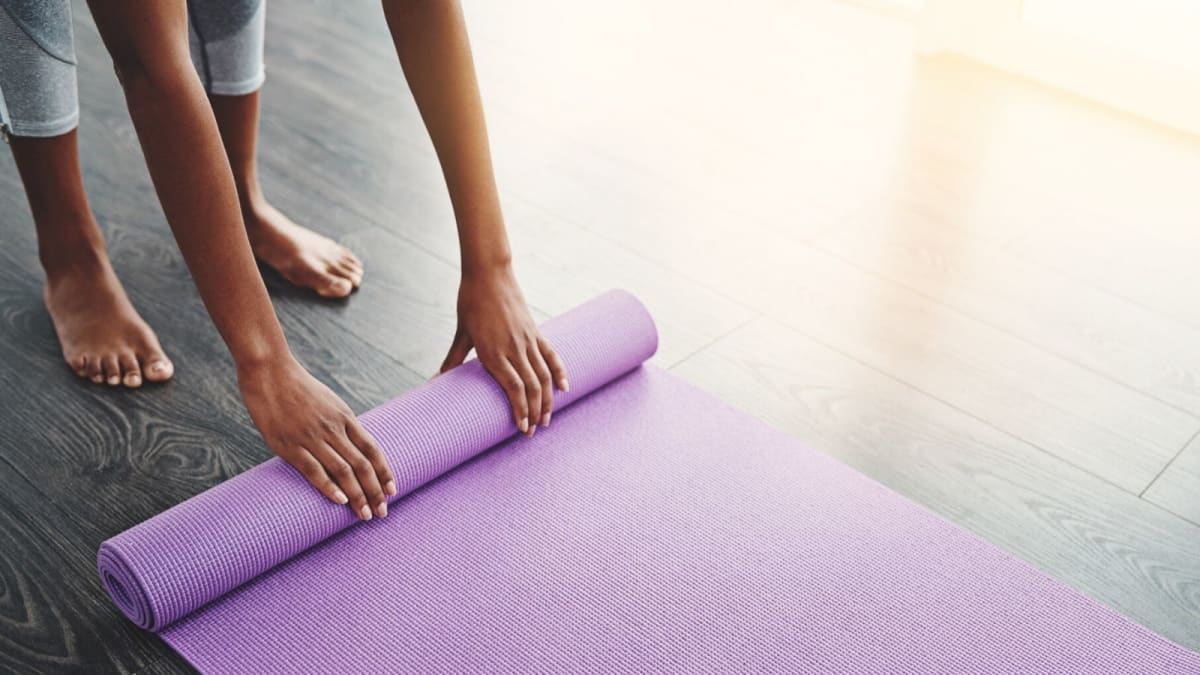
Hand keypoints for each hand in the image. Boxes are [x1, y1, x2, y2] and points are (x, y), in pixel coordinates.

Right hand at [238, 355, 395, 519]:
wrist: (269, 372)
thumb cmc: (297, 387)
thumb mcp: (327, 402)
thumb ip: (339, 422)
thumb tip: (350, 443)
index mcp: (345, 417)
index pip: (372, 449)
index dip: (384, 472)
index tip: (393, 491)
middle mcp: (333, 428)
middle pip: (362, 464)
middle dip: (375, 491)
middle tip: (382, 512)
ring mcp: (312, 437)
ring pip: (342, 470)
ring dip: (357, 495)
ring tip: (365, 515)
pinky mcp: (290, 445)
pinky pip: (313, 469)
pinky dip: (328, 487)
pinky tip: (340, 501)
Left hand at [440, 264, 568, 434]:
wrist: (489, 273)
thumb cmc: (471, 302)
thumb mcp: (461, 334)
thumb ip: (452, 360)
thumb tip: (435, 381)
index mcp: (494, 352)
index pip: (514, 389)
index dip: (521, 411)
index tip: (522, 428)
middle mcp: (514, 349)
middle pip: (533, 387)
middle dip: (535, 412)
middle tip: (533, 431)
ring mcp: (527, 340)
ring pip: (544, 375)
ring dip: (548, 399)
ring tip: (547, 418)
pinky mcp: (536, 331)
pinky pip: (551, 355)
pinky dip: (560, 372)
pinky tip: (566, 388)